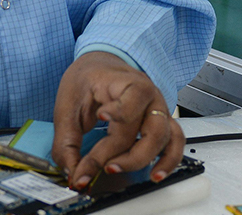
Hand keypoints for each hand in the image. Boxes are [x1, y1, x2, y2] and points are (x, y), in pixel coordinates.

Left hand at [52, 52, 183, 189]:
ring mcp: (158, 110)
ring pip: (163, 140)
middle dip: (124, 154)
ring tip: (117, 169)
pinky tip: (154, 175)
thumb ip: (67, 142)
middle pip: (149, 131)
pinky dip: (168, 162)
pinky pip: (175, 144)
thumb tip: (73, 172)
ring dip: (142, 160)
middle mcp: (149, 97)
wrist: (100, 66)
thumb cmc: (88, 79)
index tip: (100, 118)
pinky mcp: (161, 123)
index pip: (127, 107)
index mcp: (126, 83)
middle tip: (100, 165)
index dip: (116, 115)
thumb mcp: (68, 104)